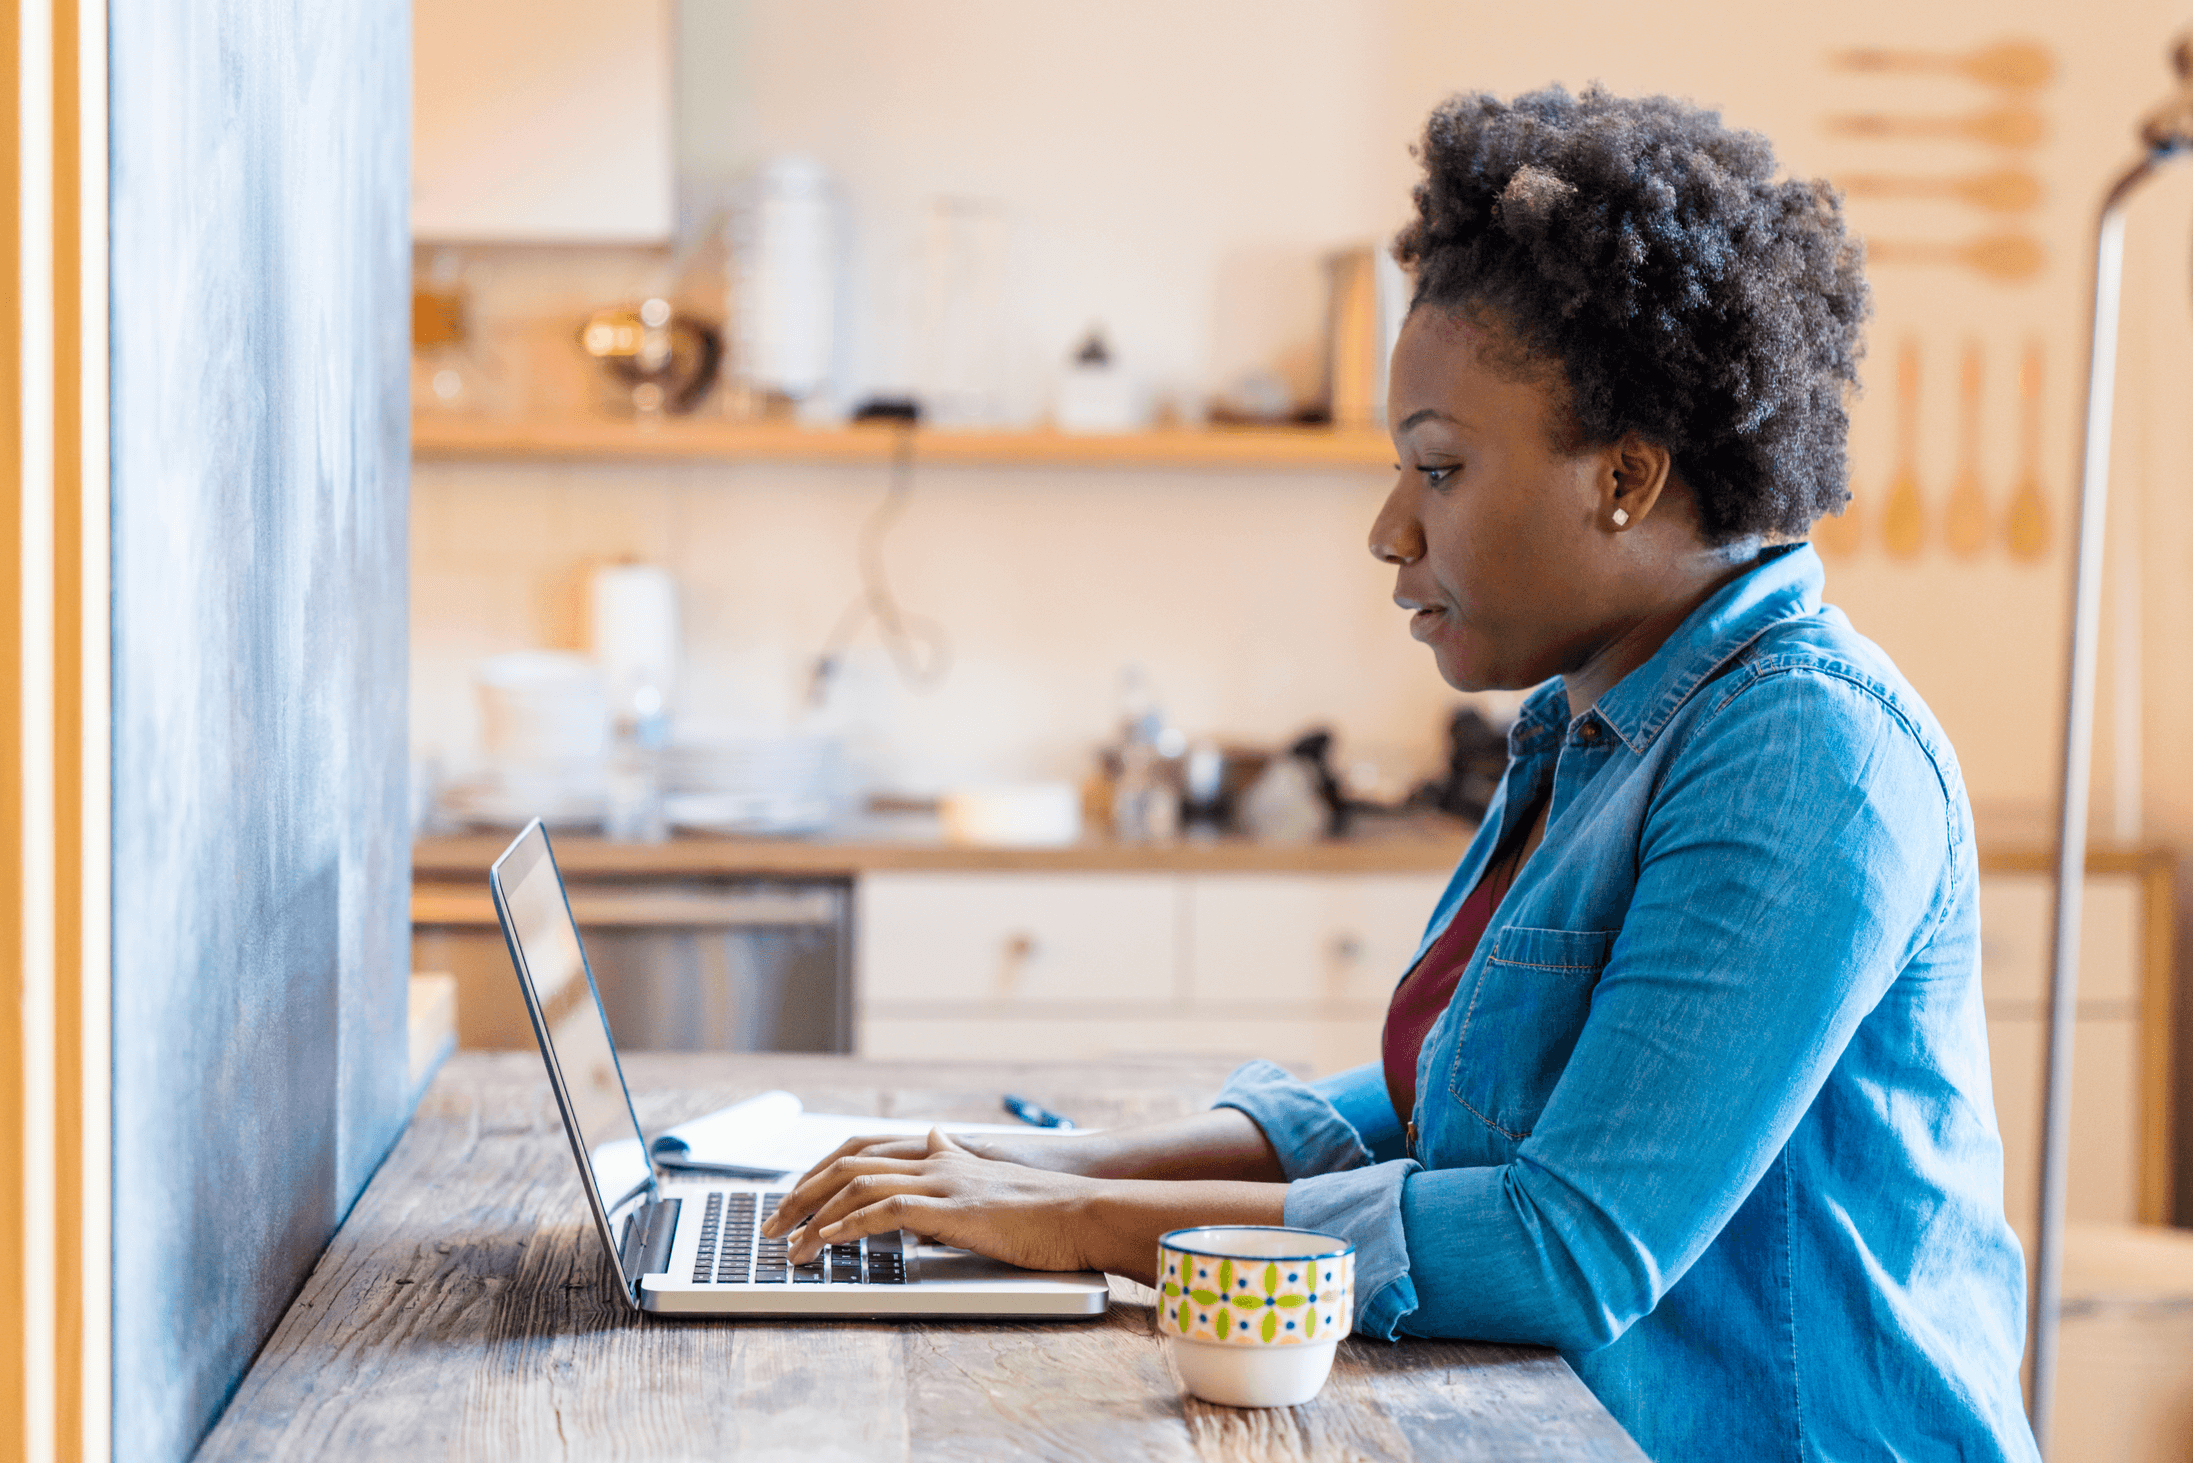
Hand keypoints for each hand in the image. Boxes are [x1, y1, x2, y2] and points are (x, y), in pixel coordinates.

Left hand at [760, 1128, 1103, 1271]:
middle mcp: (935, 1159)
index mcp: (942, 1154)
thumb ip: (956, 1159)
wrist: (1084, 1210)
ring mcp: (942, 1181)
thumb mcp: (992, 1174)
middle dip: (800, 1194)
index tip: (792, 1199)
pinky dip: (845, 1226)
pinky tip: (823, 1245)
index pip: (863, 1150)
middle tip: (770, 1225)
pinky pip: (883, 1211)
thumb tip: (933, 1138)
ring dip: (812, 1215)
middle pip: (847, 1163)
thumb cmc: (1045, 1205)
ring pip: (856, 1184)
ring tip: (786, 1245)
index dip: (820, 1171)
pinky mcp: (951, 1209)